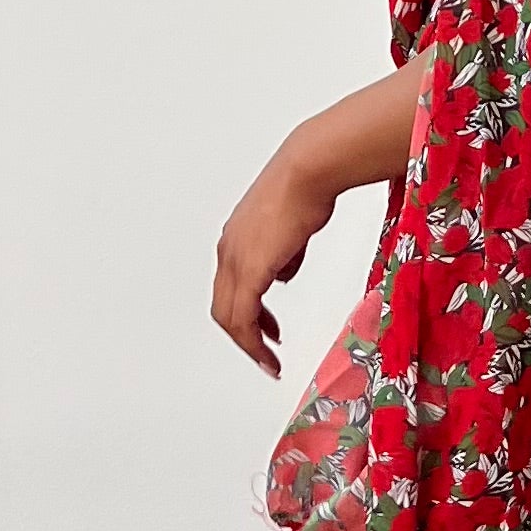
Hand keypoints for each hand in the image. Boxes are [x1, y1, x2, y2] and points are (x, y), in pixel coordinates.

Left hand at [212, 146, 331, 376]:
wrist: (308, 170)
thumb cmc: (305, 187)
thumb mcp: (290, 229)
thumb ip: (283, 257)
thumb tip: (282, 276)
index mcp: (234, 241)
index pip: (228, 291)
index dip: (244, 316)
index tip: (261, 333)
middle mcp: (228, 252)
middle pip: (223, 310)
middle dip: (244, 337)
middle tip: (262, 355)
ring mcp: (236, 259)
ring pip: (230, 317)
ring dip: (249, 343)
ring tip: (267, 361)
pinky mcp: (251, 268)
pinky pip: (244, 316)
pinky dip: (253, 339)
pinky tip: (269, 349)